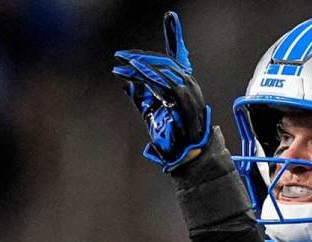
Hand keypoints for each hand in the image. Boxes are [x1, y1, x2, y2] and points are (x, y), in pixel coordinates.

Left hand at [112, 11, 210, 170]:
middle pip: (165, 61)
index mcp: (183, 84)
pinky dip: (149, 77)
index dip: (175, 35)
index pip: (178, 55)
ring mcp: (190, 93)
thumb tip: (126, 84)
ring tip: (123, 65)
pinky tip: (134, 75)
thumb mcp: (151, 112)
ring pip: (164, 70)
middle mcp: (189, 84)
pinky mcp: (185, 102)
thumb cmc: (171, 136)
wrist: (187, 156)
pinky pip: (166, 84)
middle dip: (141, 57)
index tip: (171, 17)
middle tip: (121, 57)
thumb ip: (141, 96)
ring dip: (141, 66)